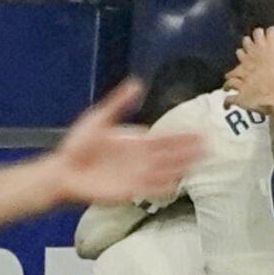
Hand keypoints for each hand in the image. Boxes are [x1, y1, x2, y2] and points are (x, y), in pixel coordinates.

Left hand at [47, 79, 203, 204]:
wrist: (64, 170)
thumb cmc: (79, 144)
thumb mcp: (99, 118)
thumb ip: (119, 104)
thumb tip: (137, 83)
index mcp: (138, 142)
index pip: (166, 139)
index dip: (183, 137)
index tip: (201, 132)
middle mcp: (142, 160)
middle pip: (171, 156)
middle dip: (189, 151)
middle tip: (209, 146)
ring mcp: (137, 176)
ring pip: (165, 172)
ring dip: (181, 168)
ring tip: (199, 164)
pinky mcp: (128, 191)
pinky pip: (150, 189)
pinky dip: (162, 187)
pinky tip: (176, 183)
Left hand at [224, 26, 273, 111]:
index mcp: (270, 41)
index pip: (268, 30)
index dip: (271, 34)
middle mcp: (255, 48)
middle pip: (251, 38)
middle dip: (254, 41)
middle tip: (258, 48)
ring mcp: (244, 61)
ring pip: (239, 52)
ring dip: (243, 55)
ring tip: (245, 62)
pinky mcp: (238, 76)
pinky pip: (230, 78)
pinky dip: (230, 82)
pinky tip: (230, 87)